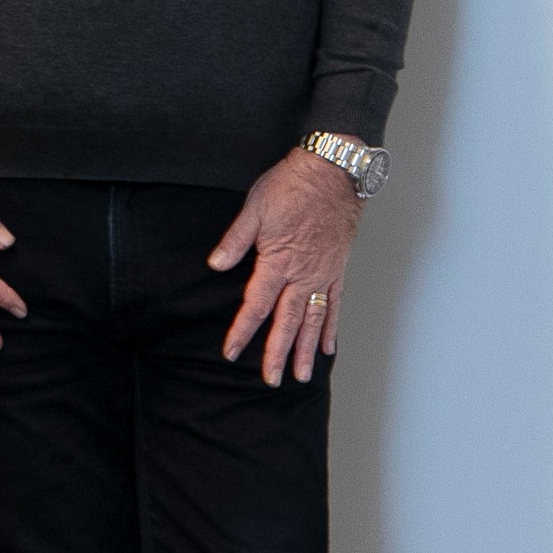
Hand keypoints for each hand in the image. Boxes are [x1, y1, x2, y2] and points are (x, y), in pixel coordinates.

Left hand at [207, 147, 358, 384]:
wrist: (332, 172)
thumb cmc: (291, 186)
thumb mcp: (254, 209)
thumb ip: (236, 241)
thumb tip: (215, 264)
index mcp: (277, 262)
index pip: (256, 305)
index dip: (243, 331)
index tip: (232, 352)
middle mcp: (301, 276)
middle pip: (287, 323)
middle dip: (278, 353)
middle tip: (271, 379)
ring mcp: (322, 275)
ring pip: (313, 321)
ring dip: (306, 350)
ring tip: (301, 375)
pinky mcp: (337, 269)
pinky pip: (335, 305)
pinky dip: (331, 327)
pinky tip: (328, 347)